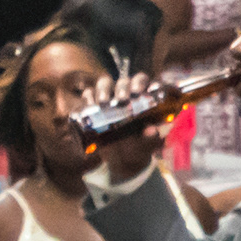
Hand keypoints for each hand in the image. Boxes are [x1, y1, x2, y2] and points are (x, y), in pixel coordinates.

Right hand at [43, 72, 164, 185]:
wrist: (123, 159)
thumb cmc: (140, 146)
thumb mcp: (148, 143)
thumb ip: (152, 138)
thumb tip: (152, 131)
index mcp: (143, 97)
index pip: (141, 80)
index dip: (139, 82)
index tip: (137, 92)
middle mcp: (126, 93)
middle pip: (123, 82)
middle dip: (122, 88)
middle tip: (123, 99)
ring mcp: (109, 97)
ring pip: (104, 84)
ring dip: (103, 90)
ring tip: (103, 103)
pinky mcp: (94, 105)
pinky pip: (89, 94)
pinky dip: (88, 97)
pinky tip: (90, 105)